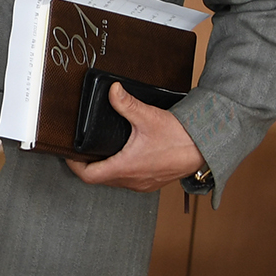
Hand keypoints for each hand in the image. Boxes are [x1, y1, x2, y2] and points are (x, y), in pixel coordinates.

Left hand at [68, 82, 205, 192]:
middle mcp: (133, 180)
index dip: (74, 166)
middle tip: (82, 151)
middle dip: (88, 165)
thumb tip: (113, 91)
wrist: (206, 148)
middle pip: (99, 179)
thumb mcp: (148, 117)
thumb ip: (126, 104)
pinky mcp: (152, 182)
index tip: (69, 155)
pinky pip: (129, 181)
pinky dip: (120, 172)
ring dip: (105, 170)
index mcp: (126, 167)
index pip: (89, 176)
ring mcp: (143, 184)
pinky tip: (123, 158)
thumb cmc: (180, 137)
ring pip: (114, 181)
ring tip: (99, 153)